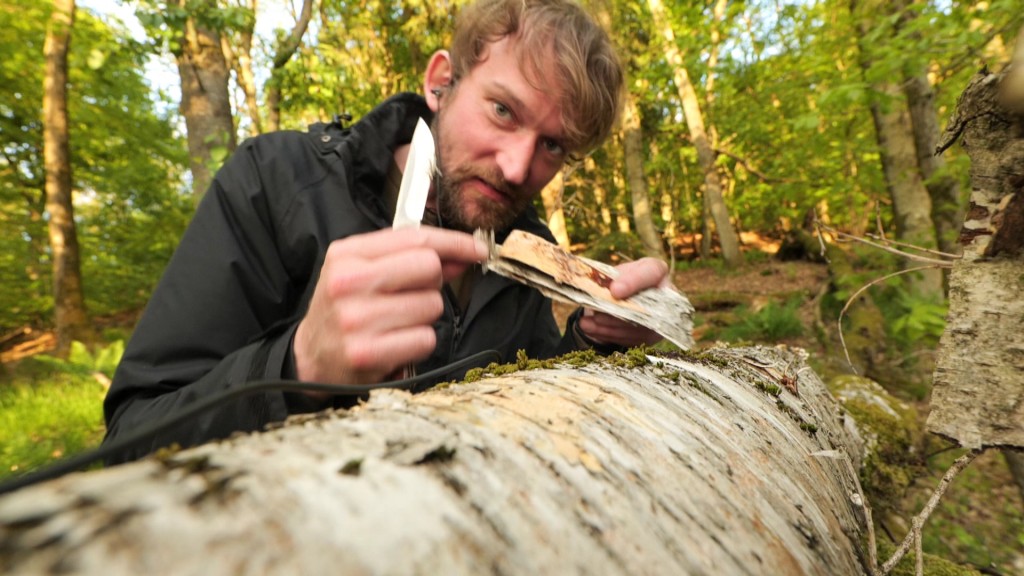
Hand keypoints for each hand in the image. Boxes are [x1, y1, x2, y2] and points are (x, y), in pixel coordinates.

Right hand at [293, 227, 486, 387]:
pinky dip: (418, 343)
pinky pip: (425, 339)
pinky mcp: (367, 354)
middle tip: (412, 295)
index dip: (454, 242)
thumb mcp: (365, 272)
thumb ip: (410, 258)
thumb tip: (462, 255)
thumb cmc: (344, 310)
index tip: (477, 249)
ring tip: (396, 323)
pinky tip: (396, 344)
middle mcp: (347, 283)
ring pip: (431, 305)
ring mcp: (356, 320)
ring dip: (425, 317)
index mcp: (347, 255)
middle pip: (428, 267)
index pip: (415, 238)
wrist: (311, 358)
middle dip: (432, 282)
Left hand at [577, 257, 669, 347]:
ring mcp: (661, 318)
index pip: (653, 272)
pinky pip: (631, 339)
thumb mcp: (612, 274)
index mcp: (655, 270)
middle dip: (617, 313)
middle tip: (596, 314)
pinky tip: (592, 330)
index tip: (614, 291)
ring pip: (637, 327)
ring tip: (586, 324)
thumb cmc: (618, 281)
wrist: (622, 297)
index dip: (634, 282)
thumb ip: (609, 280)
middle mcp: (665, 294)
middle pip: (645, 306)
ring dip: (609, 327)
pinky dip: (609, 335)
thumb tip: (604, 294)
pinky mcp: (652, 336)